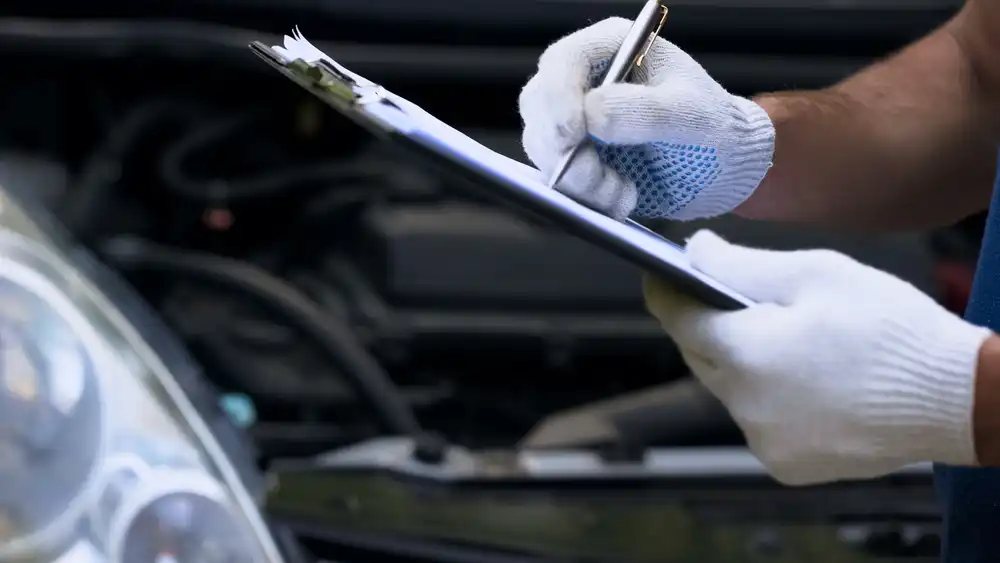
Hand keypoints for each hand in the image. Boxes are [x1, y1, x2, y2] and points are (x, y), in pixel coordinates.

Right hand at [518, 17, 774, 220]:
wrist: (722, 169)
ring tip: (623, 193)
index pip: (562, 62)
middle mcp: (585, 79)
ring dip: (577, 179)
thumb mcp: (691, 115)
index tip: (572, 135)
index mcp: (612, 48)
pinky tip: (622, 199)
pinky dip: (585, 195)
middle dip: (561, 149)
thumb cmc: (714, 127)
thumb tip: (591, 116)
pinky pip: (558, 176)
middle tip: (596, 178)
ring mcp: (575, 118)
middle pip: (539, 106)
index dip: (557, 98)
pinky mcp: (576, 156)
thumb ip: (645, 112)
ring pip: (543, 147)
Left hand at [644, 230, 991, 484]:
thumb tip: (694, 251)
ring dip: (738, 363)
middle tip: (729, 297)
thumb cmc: (891, 330)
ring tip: (778, 338)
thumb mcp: (816, 275)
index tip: (660, 274)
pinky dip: (764, 397)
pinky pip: (755, 420)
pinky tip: (799, 379)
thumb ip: (741, 265)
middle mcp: (744, 406)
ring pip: (726, 389)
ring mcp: (763, 441)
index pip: (677, 319)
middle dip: (706, 325)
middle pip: (698, 355)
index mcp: (745, 354)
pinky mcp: (784, 464)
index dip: (665, 292)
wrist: (955, 398)